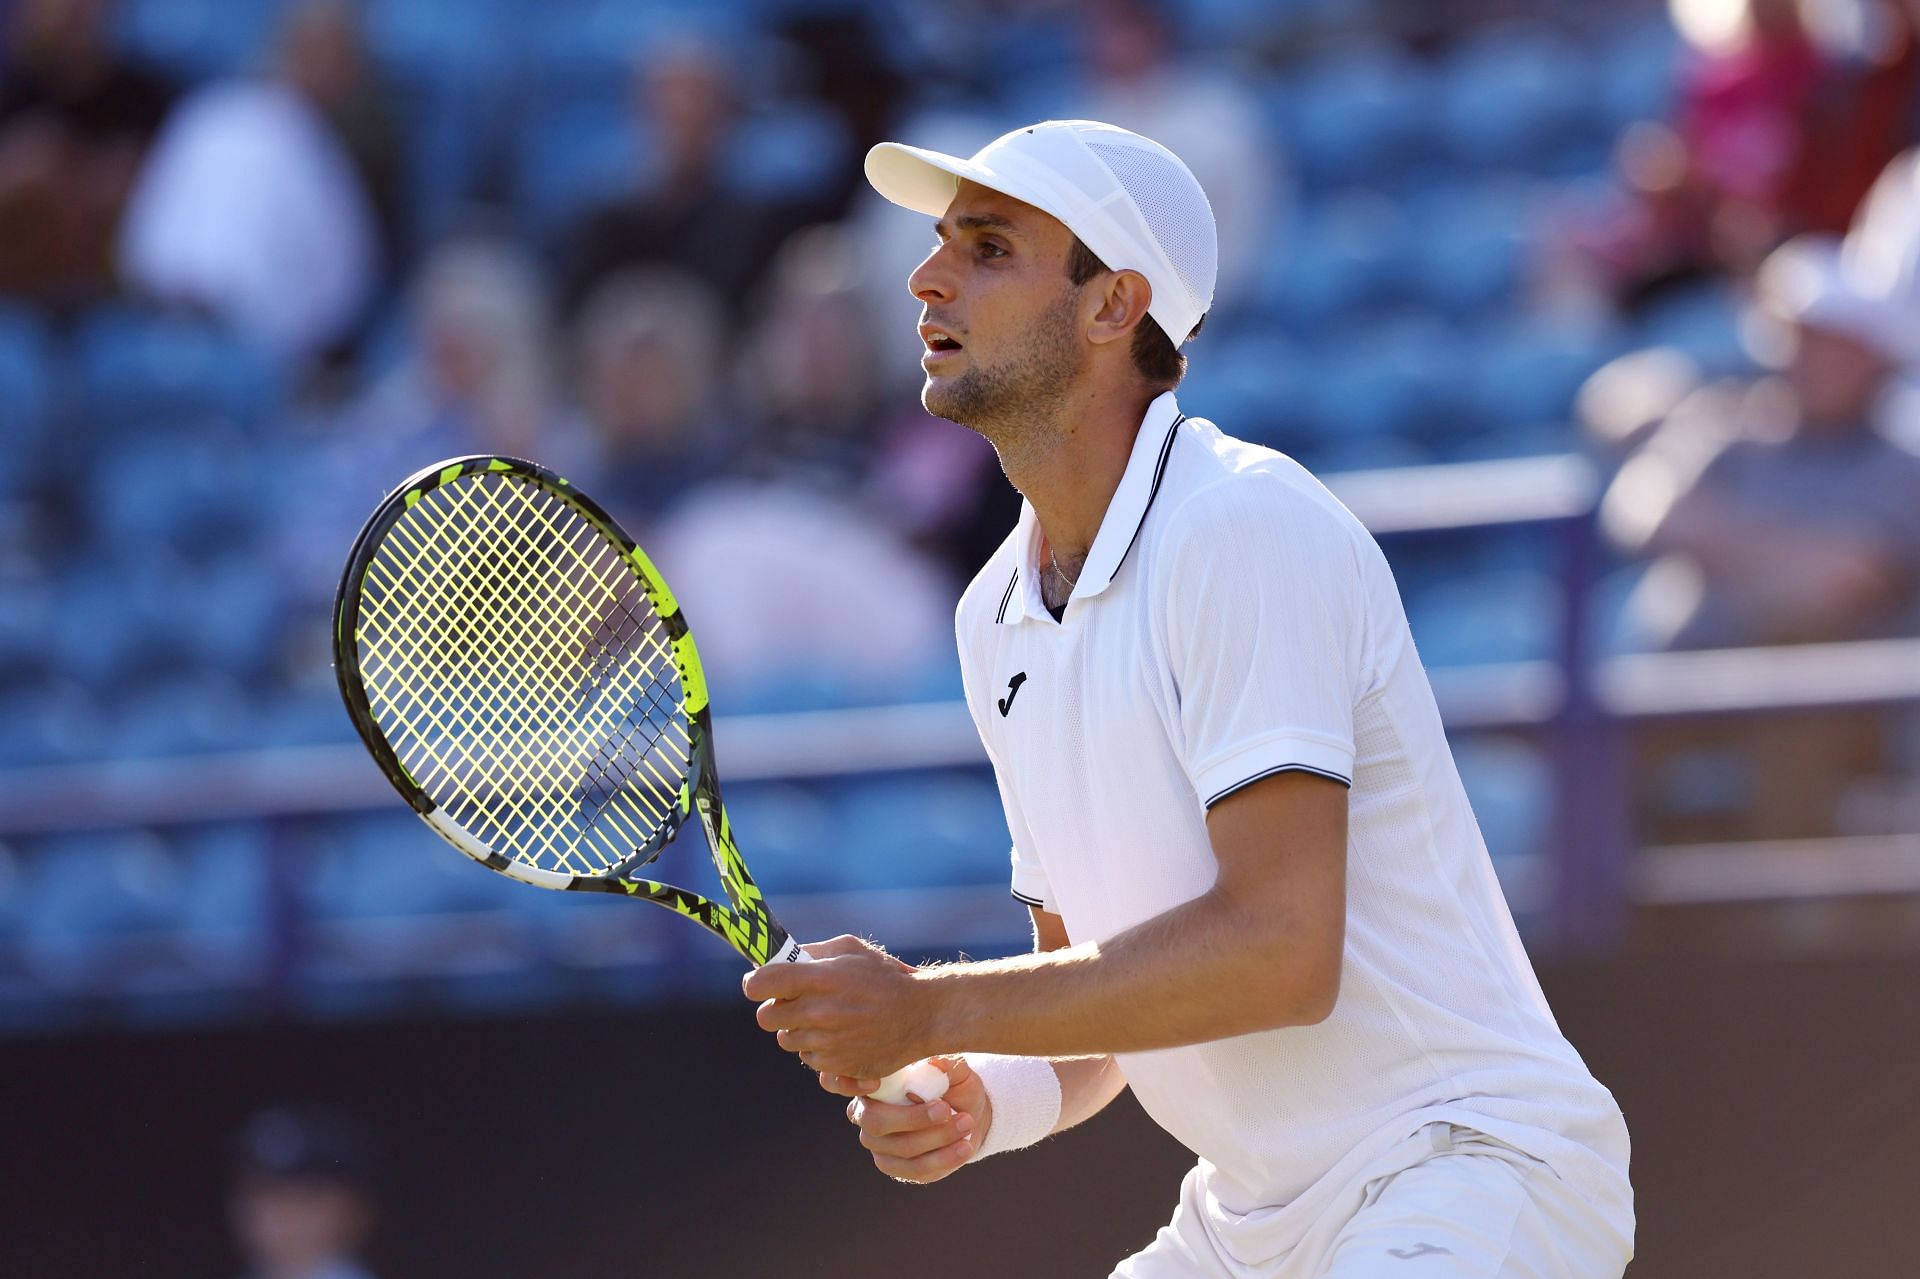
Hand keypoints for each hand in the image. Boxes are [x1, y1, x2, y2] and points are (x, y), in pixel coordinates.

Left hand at [743, 935, 938, 1079]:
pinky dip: (818, 1048)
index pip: (760, 984)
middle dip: (777, 1008)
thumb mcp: (851, 949)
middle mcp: (817, 1013)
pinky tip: (839, 1035)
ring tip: (825, 1017)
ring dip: (797, 1029)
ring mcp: (826, 1043)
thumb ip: (814, 953)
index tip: (762, 982)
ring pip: (786, 1039)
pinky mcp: (837, 1066)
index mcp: (818, 979)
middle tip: (796, 1001)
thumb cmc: (886, 977)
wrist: (922, 1016)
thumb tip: (783, 959)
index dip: (756, 982)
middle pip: (766, 1017)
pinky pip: (810, 1058)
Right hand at [820, 1056, 989, 1183]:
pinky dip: (945, 1158)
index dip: (842, 1082)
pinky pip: (917, 1169)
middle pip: (876, 1122)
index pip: (835, 1081)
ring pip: (903, 1147)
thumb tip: (935, 1061)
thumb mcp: (954, 1068)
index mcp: (870, 1083)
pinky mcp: (896, 1168)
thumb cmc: (953, 1084)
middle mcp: (865, 1115)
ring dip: (939, 1138)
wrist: (969, 1114)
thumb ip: (945, 1063)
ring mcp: (878, 1145)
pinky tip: (965, 1146)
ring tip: (967, 1123)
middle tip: (947, 1109)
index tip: (873, 1083)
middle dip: (914, 1118)